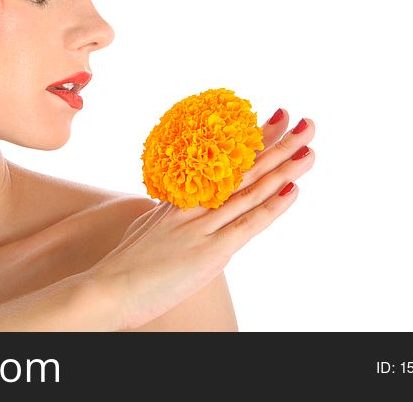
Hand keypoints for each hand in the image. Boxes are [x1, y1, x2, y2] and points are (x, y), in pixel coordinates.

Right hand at [87, 109, 314, 330]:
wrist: (105, 291)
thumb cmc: (122, 270)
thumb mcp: (145, 233)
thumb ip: (163, 219)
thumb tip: (168, 210)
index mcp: (180, 201)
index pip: (221, 165)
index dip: (249, 143)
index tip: (271, 122)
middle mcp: (193, 206)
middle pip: (241, 169)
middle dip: (275, 143)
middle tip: (303, 121)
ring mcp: (202, 227)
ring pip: (249, 190)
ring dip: (283, 166)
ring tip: (308, 143)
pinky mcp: (209, 252)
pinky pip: (248, 224)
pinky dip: (272, 206)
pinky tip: (293, 188)